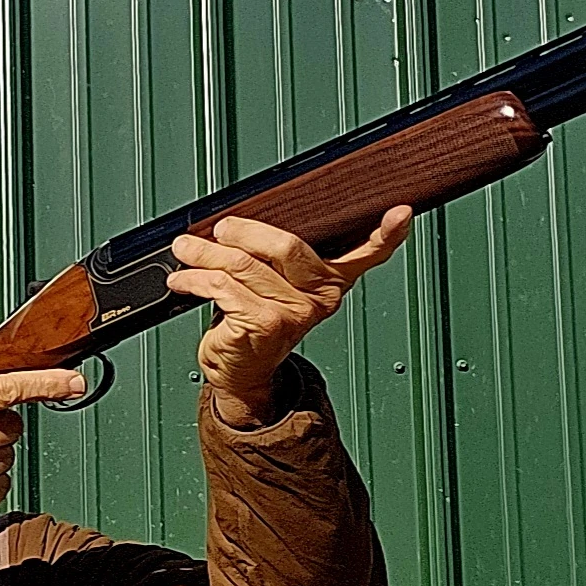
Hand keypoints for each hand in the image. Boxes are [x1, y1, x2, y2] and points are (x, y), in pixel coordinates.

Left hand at [167, 208, 411, 424]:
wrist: (239, 372)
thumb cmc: (254, 321)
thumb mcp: (272, 283)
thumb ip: (272, 254)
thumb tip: (235, 220)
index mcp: (330, 281)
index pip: (367, 254)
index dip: (387, 234)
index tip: (401, 213)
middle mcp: (320, 297)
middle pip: (285, 244)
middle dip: (241, 232)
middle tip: (218, 230)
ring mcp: (294, 313)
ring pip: (243, 264)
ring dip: (204, 254)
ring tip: (186, 250)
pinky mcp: (264, 324)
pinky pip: (223, 286)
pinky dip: (195, 278)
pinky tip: (184, 279)